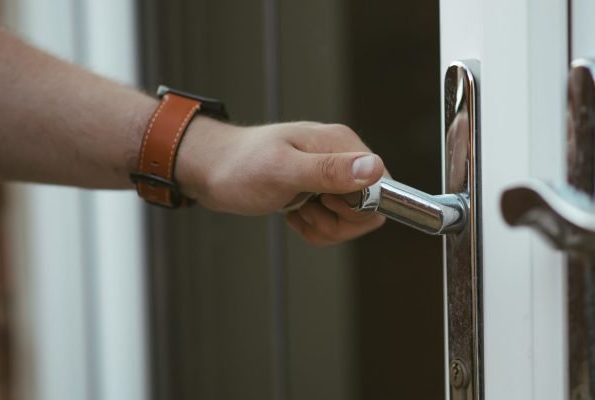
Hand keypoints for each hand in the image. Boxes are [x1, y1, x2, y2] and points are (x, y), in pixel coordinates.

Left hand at [175, 117, 386, 244]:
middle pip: (369, 208)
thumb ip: (329, 171)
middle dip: (338, 222)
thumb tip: (374, 170)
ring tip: (296, 210)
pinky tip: (293, 214)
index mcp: (342, 144)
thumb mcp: (283, 171)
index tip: (326, 204)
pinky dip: (315, 228)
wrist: (211, 170)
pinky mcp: (320, 191)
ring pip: (352, 220)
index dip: (359, 208)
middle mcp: (342, 158)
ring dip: (324, 227)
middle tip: (306, 209)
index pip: (383, 186)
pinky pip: (335, 223)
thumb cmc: (240, 166)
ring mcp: (331, 176)